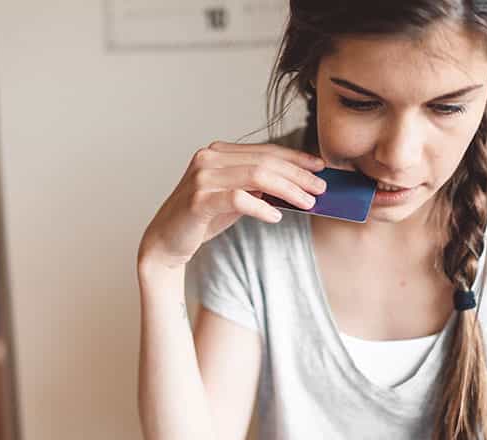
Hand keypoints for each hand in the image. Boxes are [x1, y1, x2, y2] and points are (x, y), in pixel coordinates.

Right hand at [138, 141, 325, 269]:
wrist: (166, 242)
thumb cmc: (200, 220)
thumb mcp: (233, 198)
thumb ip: (256, 187)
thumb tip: (296, 185)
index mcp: (218, 153)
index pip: (265, 150)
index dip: (295, 158)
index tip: (319, 167)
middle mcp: (208, 158)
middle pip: (265, 161)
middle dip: (298, 174)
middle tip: (320, 188)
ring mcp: (202, 177)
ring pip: (256, 176)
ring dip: (287, 189)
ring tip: (307, 202)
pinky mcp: (198, 200)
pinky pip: (239, 199)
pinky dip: (261, 208)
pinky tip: (276, 217)